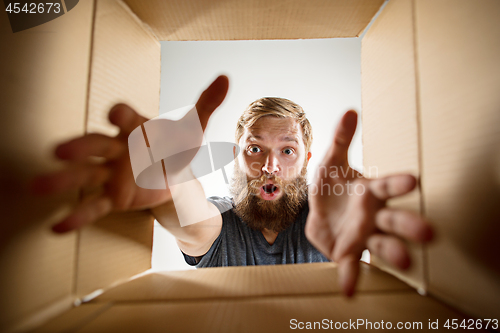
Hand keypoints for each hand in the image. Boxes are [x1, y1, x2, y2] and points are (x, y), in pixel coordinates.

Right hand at [31, 75, 228, 232]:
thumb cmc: (175, 148)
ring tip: (38, 187)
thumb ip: (206, 104)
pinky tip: (57, 227)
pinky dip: (77, 216)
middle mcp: (117, 149)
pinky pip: (94, 206)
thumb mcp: (192, 129)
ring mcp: (111, 174)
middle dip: (80, 148)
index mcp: (135, 129)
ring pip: (85, 176)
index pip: (127, 119)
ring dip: (64, 181)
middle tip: (59, 150)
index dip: (123, 116)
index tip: (116, 112)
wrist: (171, 177)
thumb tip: (225, 78)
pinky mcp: (112, 197)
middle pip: (96, 145)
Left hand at [305, 110, 432, 296]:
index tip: (414, 180)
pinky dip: (351, 278)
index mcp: (371, 192)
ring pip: (383, 245)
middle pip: (395, 221)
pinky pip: (353, 266)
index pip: (388, 186)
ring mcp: (363, 236)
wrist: (319, 213)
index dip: (399, 184)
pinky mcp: (349, 252)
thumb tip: (350, 111)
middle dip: (409, 226)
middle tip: (428, 232)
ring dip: (394, 253)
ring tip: (406, 262)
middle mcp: (373, 216)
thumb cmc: (332, 187)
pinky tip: (350, 291)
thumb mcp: (330, 162)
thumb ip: (341, 139)